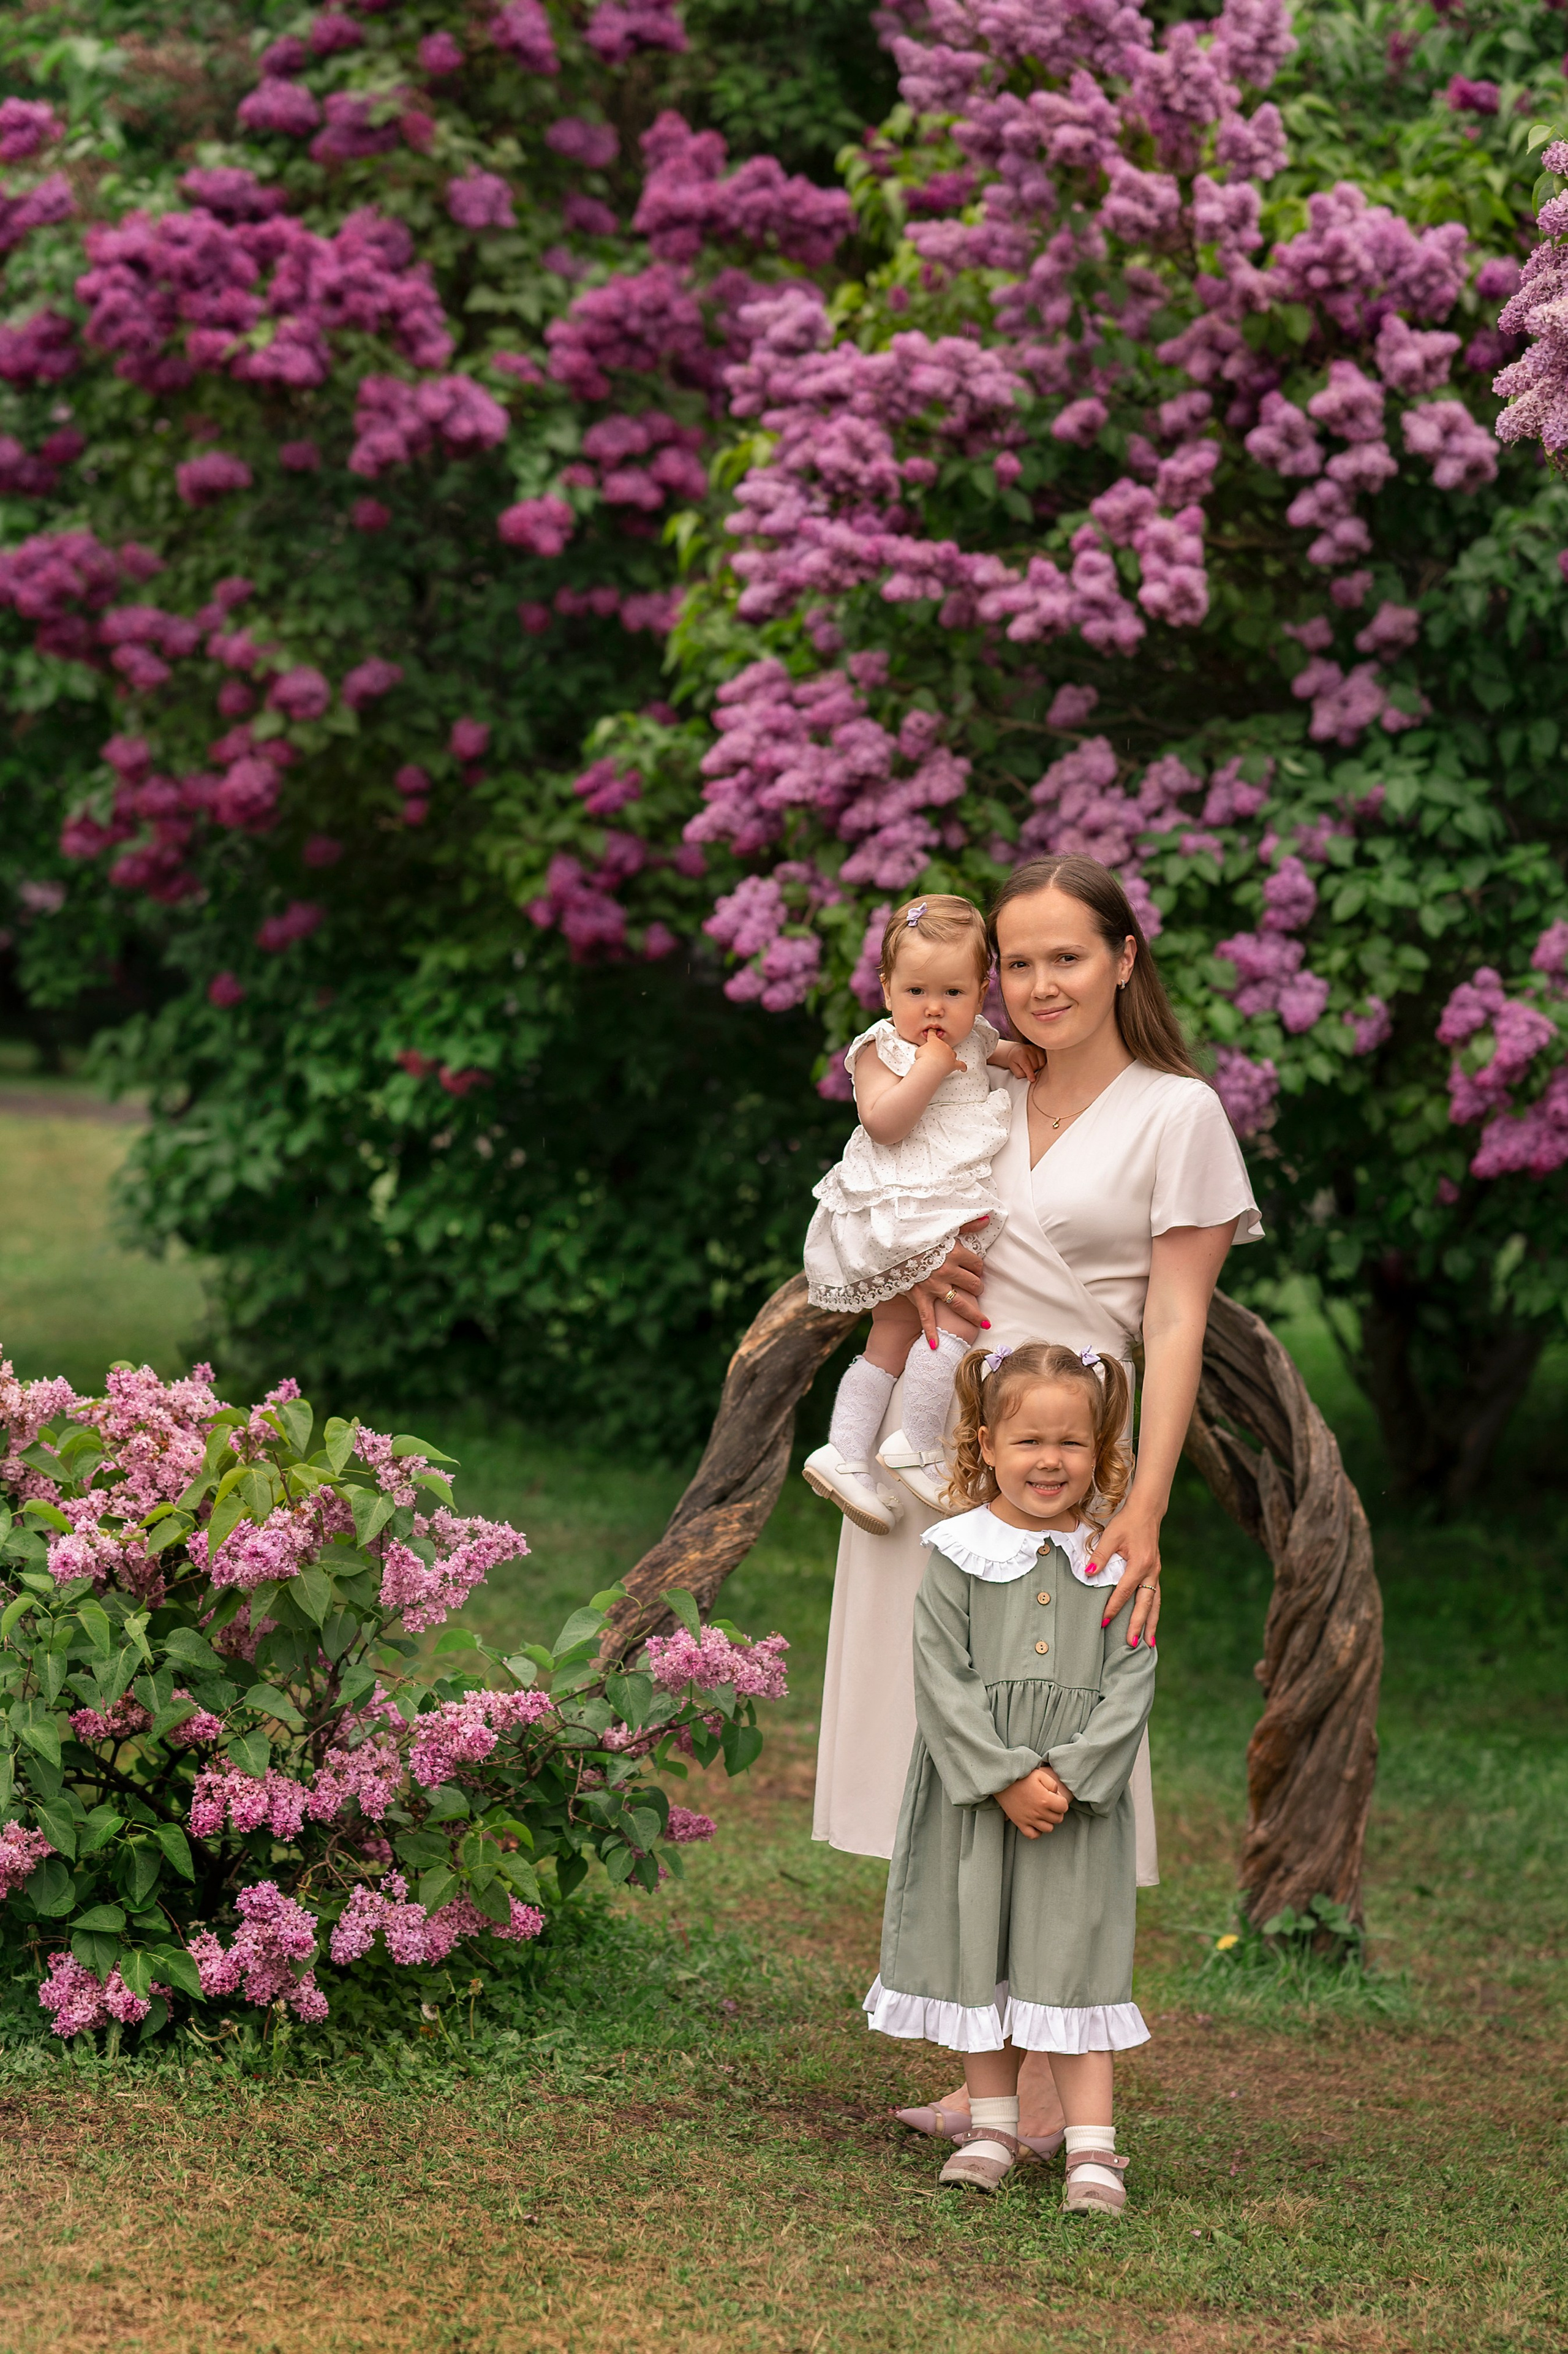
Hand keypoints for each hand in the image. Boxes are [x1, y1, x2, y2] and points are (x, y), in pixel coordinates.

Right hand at [907, 1223, 989, 1348]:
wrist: (890, 1241)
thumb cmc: (918, 1232)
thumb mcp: (943, 1225)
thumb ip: (967, 1224)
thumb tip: (987, 1218)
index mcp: (954, 1253)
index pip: (977, 1264)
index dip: (977, 1267)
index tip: (975, 1268)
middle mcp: (947, 1271)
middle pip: (973, 1284)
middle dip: (976, 1286)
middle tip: (975, 1288)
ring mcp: (933, 1286)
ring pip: (959, 1304)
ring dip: (972, 1313)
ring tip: (983, 1322)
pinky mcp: (919, 1296)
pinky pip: (927, 1318)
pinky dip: (930, 1332)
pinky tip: (935, 1346)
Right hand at [916, 1029, 961, 1074]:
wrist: (930, 1066)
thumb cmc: (924, 1058)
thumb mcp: (919, 1050)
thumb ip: (923, 1049)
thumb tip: (924, 1053)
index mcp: (935, 1041)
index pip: (933, 1034)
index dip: (932, 1032)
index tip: (932, 1031)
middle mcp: (944, 1046)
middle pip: (944, 1046)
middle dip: (940, 1049)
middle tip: (934, 1054)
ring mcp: (950, 1054)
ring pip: (952, 1054)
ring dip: (949, 1056)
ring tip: (945, 1060)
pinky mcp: (953, 1064)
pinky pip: (960, 1065)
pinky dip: (962, 1067)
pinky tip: (963, 1068)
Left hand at [988, 1038, 1044, 1080]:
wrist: (1016, 1052)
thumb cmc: (1015, 1061)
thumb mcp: (1013, 1069)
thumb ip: (1021, 1074)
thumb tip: (1030, 1077)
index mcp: (1020, 1054)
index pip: (1026, 1065)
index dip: (1030, 1073)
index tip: (1032, 1080)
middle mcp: (1029, 1049)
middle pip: (1034, 1066)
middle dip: (1032, 1071)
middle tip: (1026, 1069)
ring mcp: (1036, 1049)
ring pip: (1041, 1064)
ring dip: (1037, 1068)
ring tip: (1031, 1066)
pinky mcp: (1041, 1050)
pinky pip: (1044, 1061)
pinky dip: (1040, 1065)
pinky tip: (1035, 1063)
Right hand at [996, 1763, 1068, 1839]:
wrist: (1002, 1782)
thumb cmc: (1021, 1777)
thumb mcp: (1040, 1774)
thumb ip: (1053, 1784)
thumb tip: (1057, 1794)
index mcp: (1045, 1800)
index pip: (1064, 1807)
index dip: (1061, 1801)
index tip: (1055, 1797)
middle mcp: (1038, 1812)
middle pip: (1058, 1819)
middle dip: (1057, 1811)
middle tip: (1050, 1804)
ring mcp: (1029, 1819)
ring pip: (1049, 1828)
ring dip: (1048, 1821)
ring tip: (1043, 1812)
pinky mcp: (1020, 1823)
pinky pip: (1033, 1835)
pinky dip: (1037, 1831)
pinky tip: (1036, 1822)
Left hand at [1091, 1501, 1161, 1648]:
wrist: (1147, 1511)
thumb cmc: (1127, 1522)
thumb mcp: (1111, 1536)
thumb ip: (1100, 1556)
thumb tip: (1088, 1574)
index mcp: (1140, 1564)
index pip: (1124, 1592)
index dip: (1113, 1607)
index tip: (1103, 1621)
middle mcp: (1151, 1571)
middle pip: (1145, 1604)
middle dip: (1138, 1625)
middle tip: (1131, 1644)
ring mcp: (1155, 1572)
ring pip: (1155, 1603)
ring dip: (1151, 1623)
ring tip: (1148, 1643)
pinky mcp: (1155, 1571)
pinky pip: (1155, 1596)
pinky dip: (1153, 1611)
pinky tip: (1150, 1622)